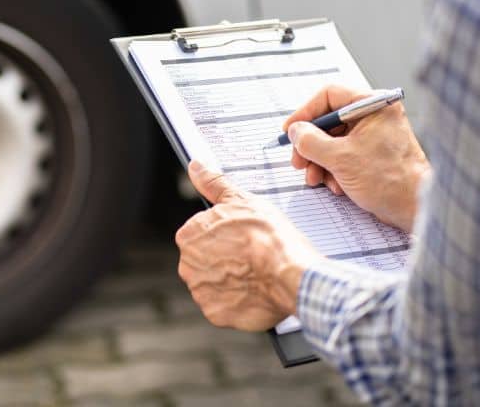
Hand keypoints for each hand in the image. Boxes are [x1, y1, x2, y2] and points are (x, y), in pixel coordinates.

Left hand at [176, 161, 322, 330]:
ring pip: (214, 283)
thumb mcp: (241, 199)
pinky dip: (237, 301)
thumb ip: (213, 183)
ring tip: (255, 274)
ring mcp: (200, 291)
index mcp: (189, 235)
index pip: (201, 234)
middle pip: (205, 260)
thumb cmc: (269, 236)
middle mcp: (187, 264)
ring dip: (231, 280)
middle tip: (250, 257)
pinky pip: (223, 306)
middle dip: (225, 259)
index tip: (241, 238)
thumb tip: (195, 166)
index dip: (224, 235)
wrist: (292, 275)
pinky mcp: (215, 313)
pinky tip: (254, 291)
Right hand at [283, 85, 429, 231]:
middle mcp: (374, 116)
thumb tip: (295, 131)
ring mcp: (373, 136)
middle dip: (310, 145)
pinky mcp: (372, 155)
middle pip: (328, 122)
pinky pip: (342, 155)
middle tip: (298, 161)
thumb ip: (310, 141)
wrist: (415, 208)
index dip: (305, 113)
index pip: (329, 96)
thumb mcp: (339, 158)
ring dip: (318, 162)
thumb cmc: (389, 179)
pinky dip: (332, 170)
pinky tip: (334, 185)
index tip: (290, 130)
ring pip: (332, 141)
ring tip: (315, 179)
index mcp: (373, 105)